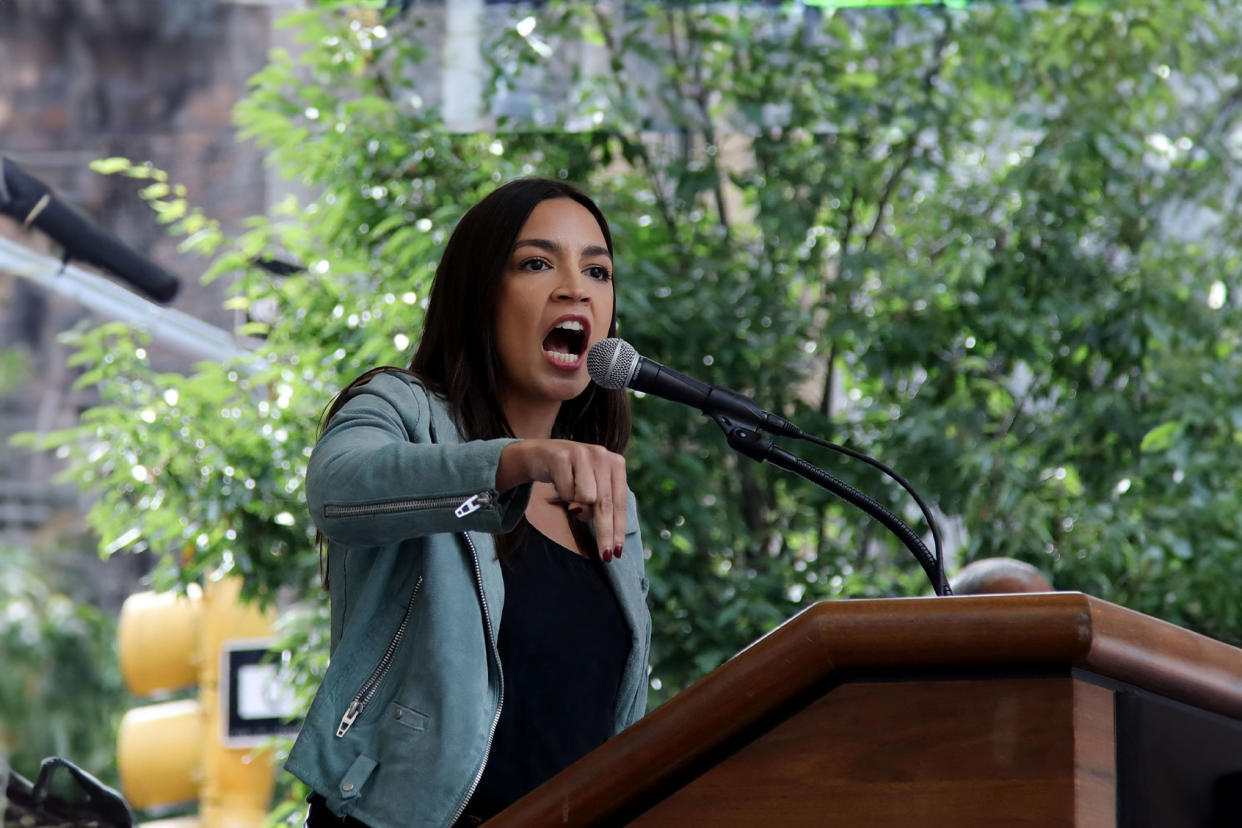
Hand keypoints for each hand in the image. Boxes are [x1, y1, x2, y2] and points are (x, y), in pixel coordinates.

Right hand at [498, 439, 627, 560]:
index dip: (619, 529)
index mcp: (616, 463)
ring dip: (577, 507)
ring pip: (586, 499)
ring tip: (571, 499)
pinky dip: (562, 495)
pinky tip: (558, 483)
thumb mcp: (593, 486)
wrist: (540, 455)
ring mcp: (583, 454)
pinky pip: (566, 492)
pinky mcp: (562, 457)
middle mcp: (603, 455)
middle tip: (605, 556)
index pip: (620, 503)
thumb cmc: (571, 476)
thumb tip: (603, 530)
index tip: (617, 552)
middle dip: (605, 533)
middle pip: (605, 504)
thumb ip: (602, 504)